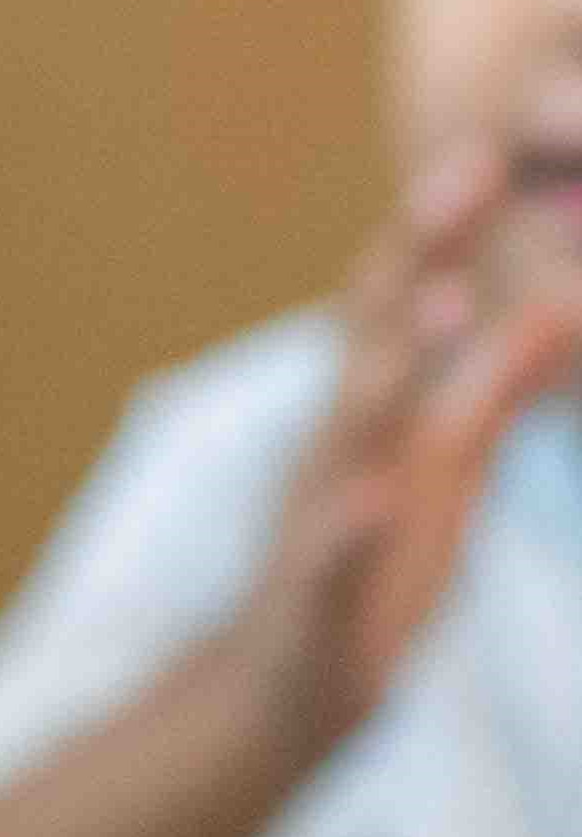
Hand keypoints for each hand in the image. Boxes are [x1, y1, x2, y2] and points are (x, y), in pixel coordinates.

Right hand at [229, 146, 581, 774]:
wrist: (283, 686)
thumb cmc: (372, 560)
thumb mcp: (443, 462)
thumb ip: (490, 383)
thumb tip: (559, 297)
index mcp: (368, 410)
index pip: (396, 299)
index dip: (436, 225)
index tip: (484, 150)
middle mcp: (340, 443)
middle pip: (372, 331)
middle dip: (419, 251)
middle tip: (469, 171)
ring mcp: (322, 513)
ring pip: (354, 428)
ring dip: (392, 366)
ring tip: (446, 307)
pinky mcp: (315, 594)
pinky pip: (329, 555)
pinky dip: (352, 525)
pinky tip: (381, 500)